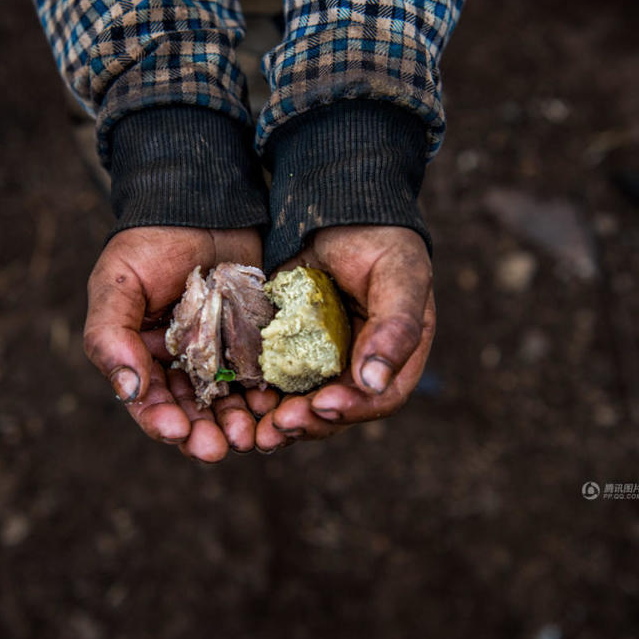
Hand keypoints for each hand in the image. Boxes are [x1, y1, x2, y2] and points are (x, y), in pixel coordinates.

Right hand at [83, 226, 277, 461]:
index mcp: (146, 358)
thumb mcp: (117, 283)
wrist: (204, 205)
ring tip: (251, 436)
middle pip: (195, 413)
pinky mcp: (260, 343)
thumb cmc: (151, 243)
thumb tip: (128, 392)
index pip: (151, 402)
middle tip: (218, 448)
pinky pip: (266, 378)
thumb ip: (111, 336)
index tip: (178, 433)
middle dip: (205, 434)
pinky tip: (277, 408)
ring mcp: (226, 355)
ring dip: (239, 424)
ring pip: (232, 403)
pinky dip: (270, 397)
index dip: (162, 421)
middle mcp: (186, 365)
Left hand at [255, 226, 435, 450]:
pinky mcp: (286, 348)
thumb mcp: (398, 275)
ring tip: (257, 429)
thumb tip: (375, 382)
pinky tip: (240, 402)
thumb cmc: (379, 238)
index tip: (322, 406)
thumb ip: (396, 327)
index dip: (352, 409)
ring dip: (280, 419)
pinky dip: (258, 395)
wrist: (332, 209)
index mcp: (395, 356)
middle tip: (280, 426)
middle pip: (336, 410)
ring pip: (301, 403)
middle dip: (309, 422)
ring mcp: (320, 360)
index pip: (380, 398)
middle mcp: (358, 366)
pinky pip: (272, 379)